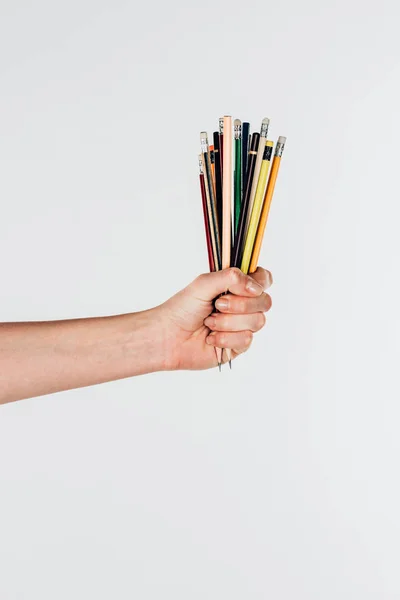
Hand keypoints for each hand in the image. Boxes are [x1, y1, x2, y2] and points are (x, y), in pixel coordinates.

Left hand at [158, 267, 272, 369]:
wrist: (168, 337)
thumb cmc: (182, 309)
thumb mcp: (204, 283)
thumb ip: (232, 277)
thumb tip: (256, 288)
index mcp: (236, 287)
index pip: (263, 280)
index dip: (260, 283)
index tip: (245, 287)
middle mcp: (242, 306)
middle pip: (265, 302)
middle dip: (241, 304)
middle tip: (218, 305)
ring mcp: (241, 326)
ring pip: (257, 322)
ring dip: (229, 322)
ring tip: (209, 323)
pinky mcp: (238, 346)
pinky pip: (246, 340)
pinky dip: (225, 338)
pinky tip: (211, 338)